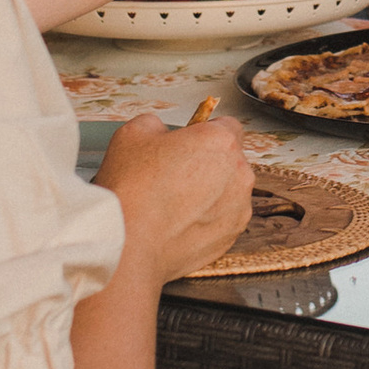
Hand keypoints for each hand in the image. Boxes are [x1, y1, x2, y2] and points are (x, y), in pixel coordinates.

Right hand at [95, 111, 253, 278]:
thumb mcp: (133, 134)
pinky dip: (205, 220)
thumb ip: (157, 125)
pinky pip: (221, 220)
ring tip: (173, 201)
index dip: (205, 132)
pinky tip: (178, 222)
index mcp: (220, 142)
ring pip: (227, 192)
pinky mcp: (230, 237)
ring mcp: (238, 209)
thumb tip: (160, 132)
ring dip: (209, 193)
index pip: (226, 126)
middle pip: (229, 160)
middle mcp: (239, 174)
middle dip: (207, 164)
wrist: (129, 243)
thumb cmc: (132, 191)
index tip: (190, 142)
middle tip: (174, 173)